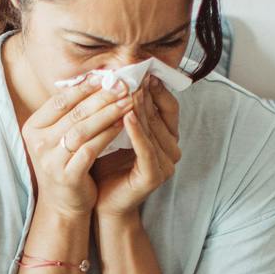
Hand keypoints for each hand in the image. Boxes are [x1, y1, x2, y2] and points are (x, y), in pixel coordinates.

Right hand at [19, 76, 135, 218]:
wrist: (62, 205)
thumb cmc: (64, 164)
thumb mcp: (59, 136)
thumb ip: (70, 113)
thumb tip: (96, 79)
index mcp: (33, 128)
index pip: (60, 101)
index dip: (84, 87)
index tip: (107, 77)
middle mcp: (38, 143)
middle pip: (74, 113)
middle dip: (101, 97)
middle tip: (123, 86)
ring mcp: (51, 160)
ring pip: (83, 129)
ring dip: (108, 113)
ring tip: (127, 102)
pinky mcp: (67, 175)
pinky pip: (91, 149)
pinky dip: (108, 135)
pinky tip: (122, 125)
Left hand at [92, 78, 179, 222]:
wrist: (102, 204)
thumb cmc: (107, 167)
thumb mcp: (116, 134)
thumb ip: (123, 111)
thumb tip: (116, 79)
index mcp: (166, 138)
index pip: (167, 107)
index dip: (157, 88)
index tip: (142, 70)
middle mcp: (171, 150)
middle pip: (160, 115)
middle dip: (146, 94)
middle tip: (134, 74)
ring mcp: (166, 164)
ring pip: (153, 130)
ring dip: (141, 108)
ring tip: (128, 90)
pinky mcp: (154, 176)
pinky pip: (146, 149)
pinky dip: (137, 132)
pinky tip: (126, 116)